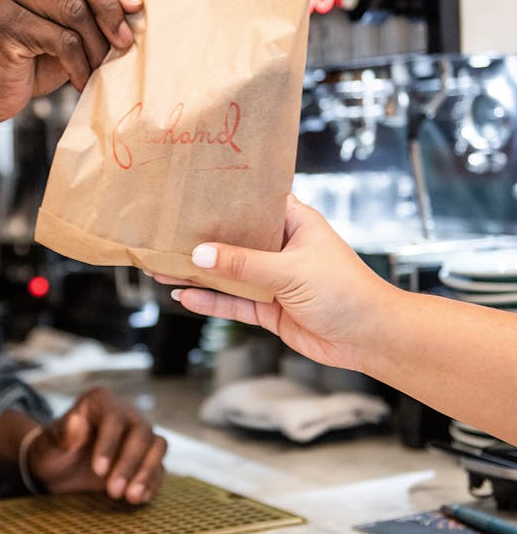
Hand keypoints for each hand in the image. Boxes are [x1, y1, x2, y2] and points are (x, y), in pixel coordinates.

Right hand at [0, 0, 141, 129]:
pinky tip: (82, 81)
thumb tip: (134, 1)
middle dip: (108, 5)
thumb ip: (85, 5)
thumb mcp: (59, 26)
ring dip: (96, 44)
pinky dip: (79, 64)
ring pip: (73, 8)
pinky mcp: (3, 23)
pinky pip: (62, 39)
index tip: (135, 8)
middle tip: (125, 39)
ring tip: (101, 67)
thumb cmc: (26, 63)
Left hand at [28, 387, 166, 503]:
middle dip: (130, 463)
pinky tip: (138, 499)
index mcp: (100, 402)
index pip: (114, 417)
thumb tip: (76, 422)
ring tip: (130, 498)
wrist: (59, 468)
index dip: (109, 444)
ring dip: (147, 472)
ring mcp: (138, 434)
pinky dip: (152, 482)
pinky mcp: (146, 457)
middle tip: (113, 492)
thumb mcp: (47, 446)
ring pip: (157, 445)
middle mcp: (125, 413)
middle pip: (141, 432)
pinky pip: (159, 465)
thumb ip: (61, 435)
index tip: (98, 471)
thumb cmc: (53, 452)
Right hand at [153, 194, 395, 371]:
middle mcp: (280, 247)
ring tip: (162, 267)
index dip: (225, 199)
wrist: (370, 338)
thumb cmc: (347, 291)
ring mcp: (273, 279)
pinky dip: (210, 301)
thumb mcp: (291, 270)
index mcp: (294, 223)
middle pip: (233, 240)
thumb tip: (201, 254)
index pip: (254, 203)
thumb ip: (244, 264)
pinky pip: (233, 302)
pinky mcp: (269, 308)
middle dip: (201, 240)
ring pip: (228, 273)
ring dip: (198, 273)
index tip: (192, 194)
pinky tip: (185, 296)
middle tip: (166, 236)